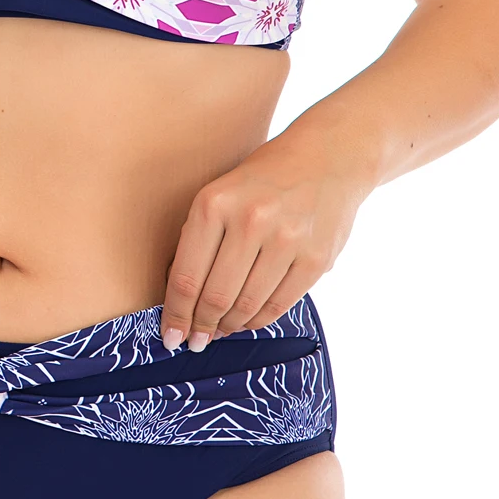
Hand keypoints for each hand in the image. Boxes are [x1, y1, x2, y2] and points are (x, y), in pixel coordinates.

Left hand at [160, 130, 368, 352]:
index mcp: (214, 203)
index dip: (176, 314)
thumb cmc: (264, 179)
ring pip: (246, 306)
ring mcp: (287, 240)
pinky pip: (279, 304)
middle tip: (195, 341)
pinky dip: (258, 320)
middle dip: (201, 327)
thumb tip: (179, 298)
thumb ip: (199, 239)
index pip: (186, 276)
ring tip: (220, 331)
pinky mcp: (315, 259)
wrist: (328, 157)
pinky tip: (247, 321)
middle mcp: (250, 221)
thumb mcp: (220, 194)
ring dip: (229, 326)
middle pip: (215, 297)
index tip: (170, 335)